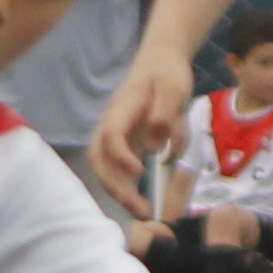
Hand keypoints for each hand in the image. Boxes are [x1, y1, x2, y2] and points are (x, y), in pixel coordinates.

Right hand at [88, 50, 190, 216]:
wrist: (160, 60)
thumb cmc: (166, 72)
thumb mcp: (173, 88)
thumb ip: (165, 116)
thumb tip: (156, 149)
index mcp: (122, 109)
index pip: (112, 135)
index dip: (120, 156)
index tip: (139, 172)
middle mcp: (113, 125)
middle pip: (99, 158)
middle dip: (114, 185)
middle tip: (136, 207)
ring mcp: (117, 136)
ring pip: (106, 168)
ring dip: (119, 192)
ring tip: (142, 212)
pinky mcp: (127, 144)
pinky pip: (120, 170)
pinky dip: (128, 188)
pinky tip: (145, 202)